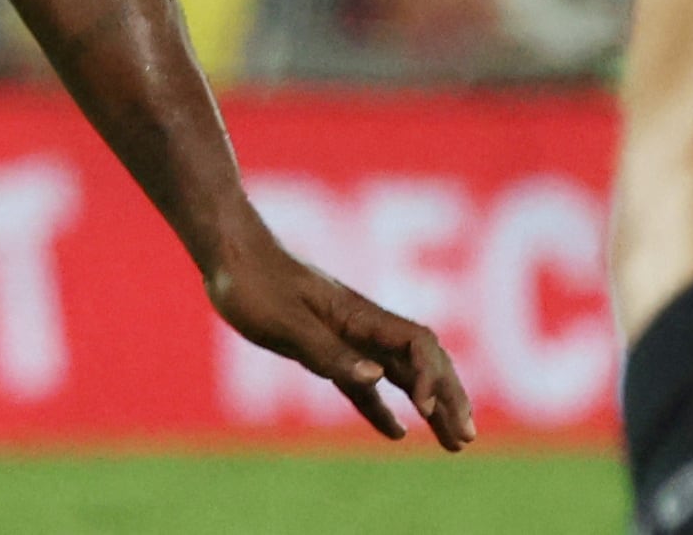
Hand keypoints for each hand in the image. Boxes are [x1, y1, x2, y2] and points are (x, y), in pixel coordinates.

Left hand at [204, 220, 477, 449]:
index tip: (425, 410)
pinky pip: (364, 382)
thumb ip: (327, 351)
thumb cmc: (251, 280)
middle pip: (422, 361)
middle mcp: (362, 324)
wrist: (225, 251)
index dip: (432, 377)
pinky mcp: (323, 344)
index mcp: (358, 314)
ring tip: (454, 443)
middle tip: (466, 438)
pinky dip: (384, 407)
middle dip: (449, 397)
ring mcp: (346, 334)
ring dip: (430, 405)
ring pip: (400, 374)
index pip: (417, 344)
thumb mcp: (284, 321)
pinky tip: (397, 432)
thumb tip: (378, 379)